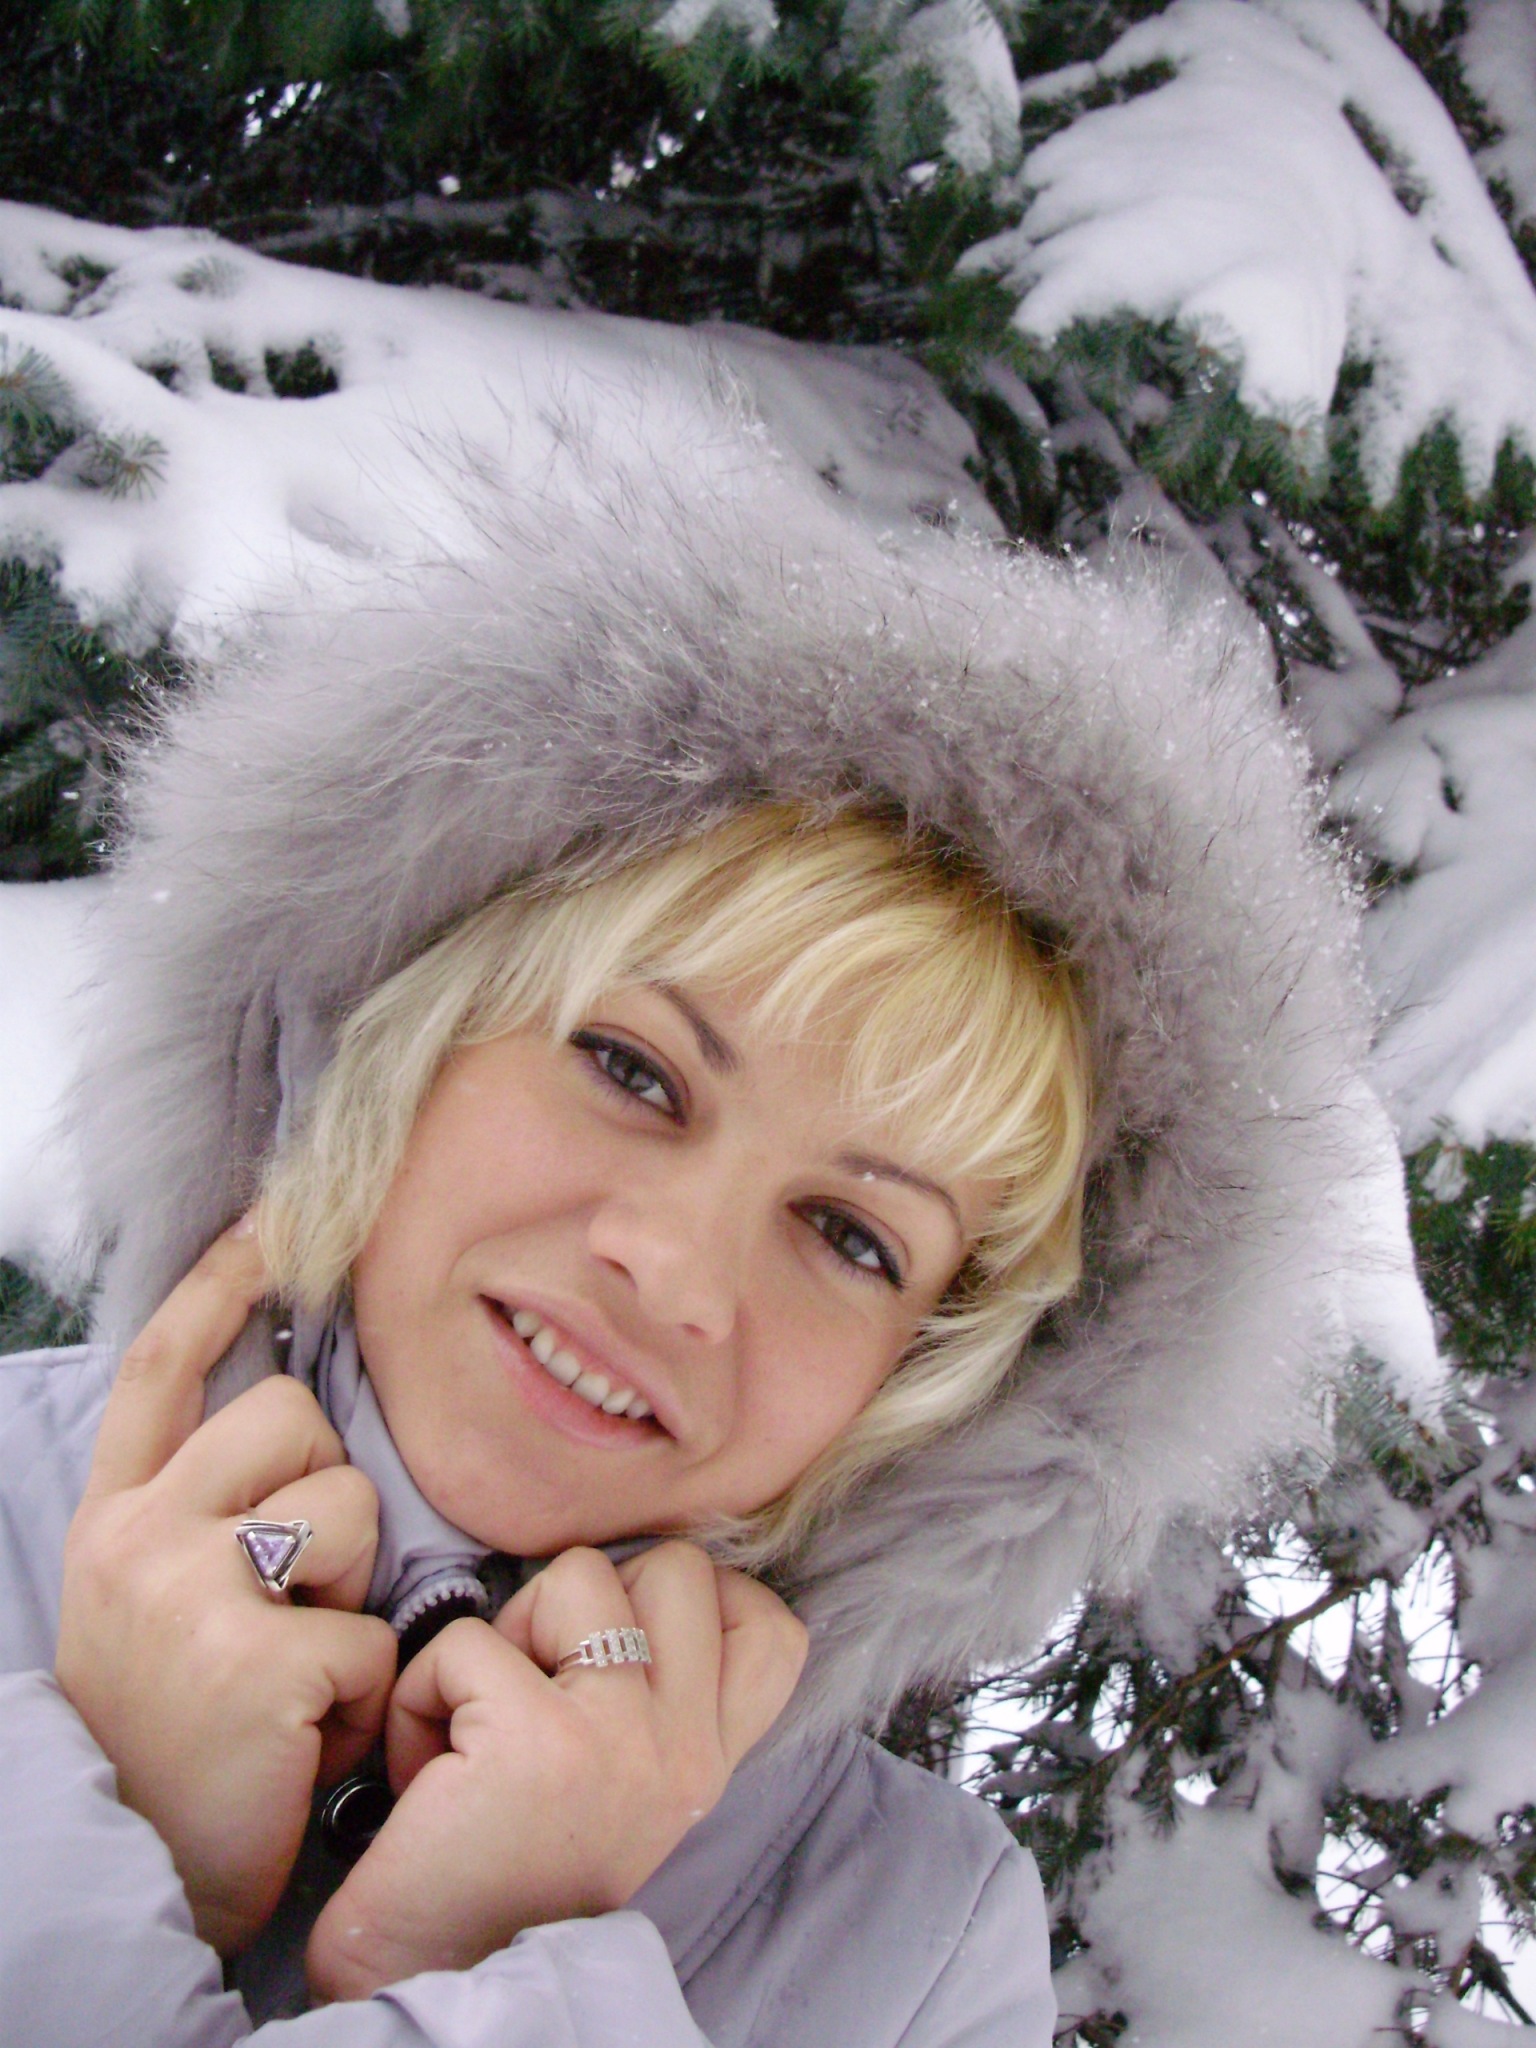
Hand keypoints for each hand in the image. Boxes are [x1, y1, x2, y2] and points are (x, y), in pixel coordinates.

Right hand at [54, 1219, 397, 1955]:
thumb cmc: (171, 1732)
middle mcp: (137, 1539)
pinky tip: (309, 1737)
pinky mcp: (259, 1662)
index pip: (162, 1367)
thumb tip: (295, 1430)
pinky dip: (364, 1693)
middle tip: (296, 1588)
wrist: (138, 1870)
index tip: (274, 1220)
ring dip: (351, 1591)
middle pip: (290, 1417)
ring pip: (348, 1508)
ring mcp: (191, 1595)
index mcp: (114, 1520)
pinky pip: (375, 1631)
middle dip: (325, 1489)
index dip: (220, 1285)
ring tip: (299, 1668)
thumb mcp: (150, 1603)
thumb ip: (201, 1512)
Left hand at [305, 1540, 807, 2000]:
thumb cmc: (510, 1889)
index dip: (704, 1598)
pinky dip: (423, 1690)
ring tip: (480, 1713)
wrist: (433, 1994)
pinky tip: (421, 1763)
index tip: (627, 1637)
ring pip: (576, 1575)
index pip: (772, 1630)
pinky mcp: (533, 1736)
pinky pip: (466, 1639)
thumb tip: (631, 1595)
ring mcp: (618, 1738)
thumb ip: (659, 1713)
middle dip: (594, 1595)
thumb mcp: (626, 1804)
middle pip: (682, 1567)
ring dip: (509, 1629)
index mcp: (707, 1768)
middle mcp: (683, 1751)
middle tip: (542, 1673)